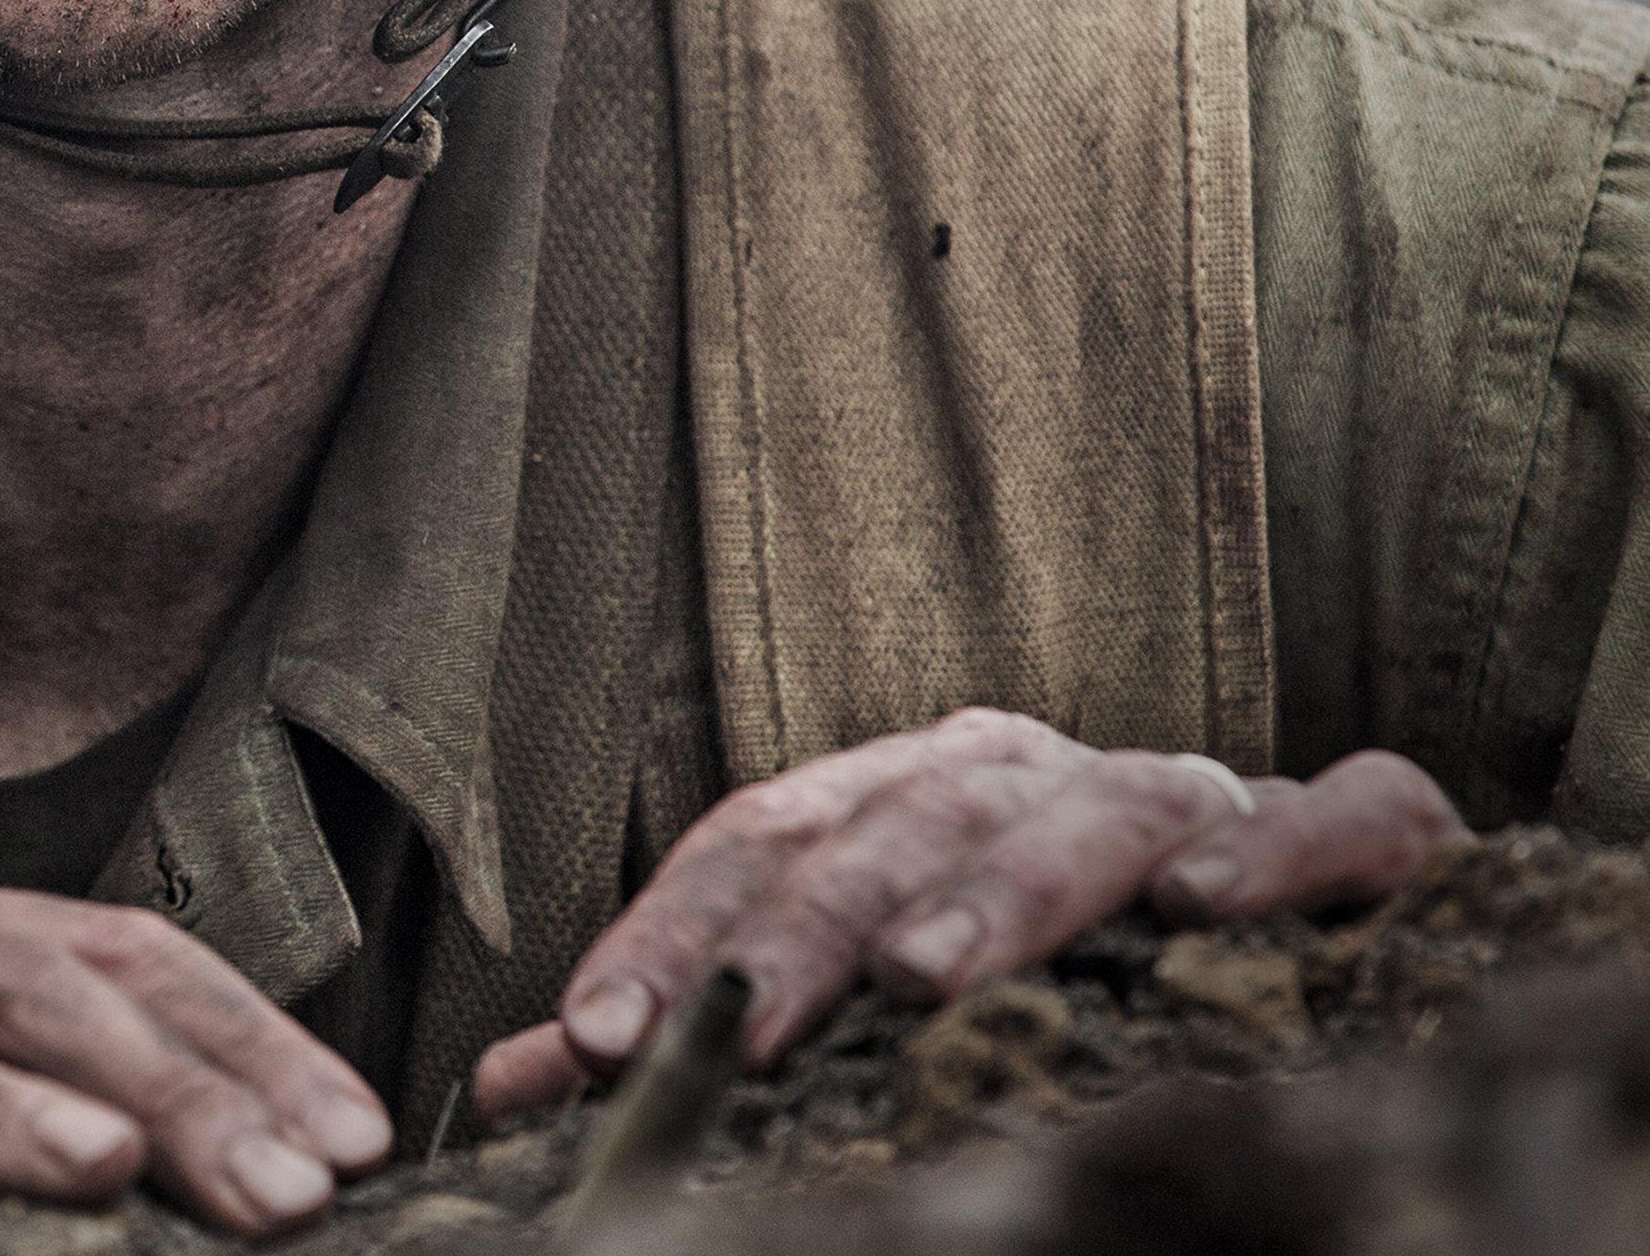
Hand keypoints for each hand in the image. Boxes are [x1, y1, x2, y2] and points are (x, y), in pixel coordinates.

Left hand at [472, 708, 1465, 1121]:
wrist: (1302, 911)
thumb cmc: (1046, 965)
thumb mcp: (863, 991)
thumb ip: (696, 1033)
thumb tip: (510, 1092)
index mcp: (909, 796)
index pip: (762, 844)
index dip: (673, 934)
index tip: (594, 1040)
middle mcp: (1029, 773)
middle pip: (895, 829)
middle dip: (805, 931)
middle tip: (738, 1024)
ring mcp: (1185, 791)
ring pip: (1081, 814)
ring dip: (998, 888)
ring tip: (927, 973)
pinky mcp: (1355, 828)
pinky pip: (1328, 816)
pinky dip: (1270, 843)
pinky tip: (1204, 900)